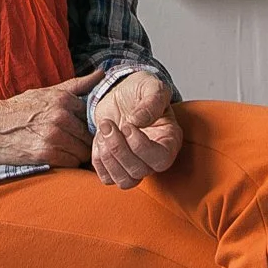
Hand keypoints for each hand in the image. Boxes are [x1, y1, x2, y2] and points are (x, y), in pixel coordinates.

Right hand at [0, 70, 103, 166]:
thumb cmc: (18, 109)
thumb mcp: (47, 91)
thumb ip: (77, 85)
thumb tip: (103, 73)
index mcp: (62, 99)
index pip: (92, 116)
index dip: (89, 125)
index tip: (81, 130)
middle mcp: (60, 115)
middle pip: (89, 136)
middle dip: (85, 141)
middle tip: (74, 143)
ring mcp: (53, 135)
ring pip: (82, 151)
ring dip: (77, 154)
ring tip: (65, 151)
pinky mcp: (45, 154)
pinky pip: (71, 163)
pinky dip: (67, 162)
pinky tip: (57, 157)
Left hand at [91, 71, 181, 188]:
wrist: (120, 93)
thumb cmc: (140, 91)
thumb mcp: (151, 86)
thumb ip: (152, 100)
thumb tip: (139, 121)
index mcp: (169, 140)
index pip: (160, 159)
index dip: (140, 146)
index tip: (127, 125)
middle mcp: (154, 157)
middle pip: (139, 171)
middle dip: (118, 148)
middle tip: (108, 124)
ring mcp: (135, 165)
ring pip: (124, 181)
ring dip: (108, 157)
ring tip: (103, 131)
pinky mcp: (116, 166)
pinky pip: (106, 178)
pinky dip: (98, 160)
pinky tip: (99, 139)